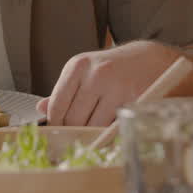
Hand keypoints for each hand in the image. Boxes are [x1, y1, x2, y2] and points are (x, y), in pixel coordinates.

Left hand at [38, 41, 183, 126]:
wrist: (152, 59)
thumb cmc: (114, 67)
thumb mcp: (85, 71)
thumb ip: (63, 91)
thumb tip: (41, 109)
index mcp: (78, 66)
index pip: (57, 105)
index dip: (56, 123)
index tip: (60, 130)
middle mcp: (96, 74)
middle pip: (74, 120)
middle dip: (74, 130)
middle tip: (79, 133)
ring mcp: (117, 87)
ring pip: (94, 126)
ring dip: (93, 133)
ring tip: (96, 128)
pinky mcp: (135, 99)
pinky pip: (114, 127)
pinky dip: (110, 132)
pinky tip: (111, 127)